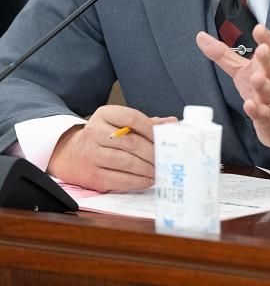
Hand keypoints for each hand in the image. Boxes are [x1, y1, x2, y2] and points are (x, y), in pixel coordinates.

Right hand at [47, 105, 175, 191]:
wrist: (71, 154)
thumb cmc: (103, 136)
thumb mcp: (119, 122)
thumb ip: (145, 123)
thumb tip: (172, 123)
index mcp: (104, 114)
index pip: (132, 117)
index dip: (151, 128)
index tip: (165, 137)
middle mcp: (95, 132)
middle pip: (131, 142)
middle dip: (153, 152)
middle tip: (167, 158)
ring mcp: (92, 155)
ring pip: (127, 162)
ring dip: (148, 168)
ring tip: (161, 170)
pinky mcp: (93, 176)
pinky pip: (120, 180)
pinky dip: (138, 181)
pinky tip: (148, 179)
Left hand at [196, 24, 269, 151]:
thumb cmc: (263, 92)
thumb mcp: (242, 71)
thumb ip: (223, 55)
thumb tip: (201, 37)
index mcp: (269, 66)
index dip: (267, 38)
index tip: (259, 29)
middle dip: (269, 58)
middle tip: (262, 50)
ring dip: (264, 84)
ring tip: (257, 78)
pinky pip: (266, 115)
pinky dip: (258, 111)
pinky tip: (250, 105)